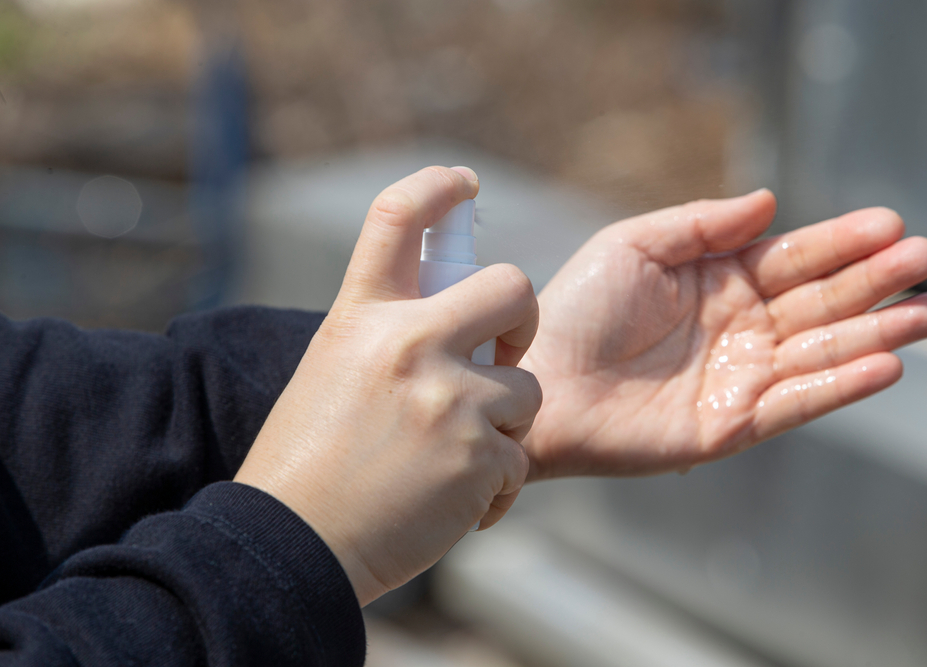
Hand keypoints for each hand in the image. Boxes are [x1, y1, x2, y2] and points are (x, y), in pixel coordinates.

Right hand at [235, 166, 541, 605]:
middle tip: (509, 348)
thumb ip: (388, 337)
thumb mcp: (333, 372)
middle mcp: (410, 343)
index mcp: (362, 316)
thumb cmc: (306, 465)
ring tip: (460, 458)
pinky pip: (519, 458)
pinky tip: (459, 505)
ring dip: (506, 423)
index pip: (398, 215)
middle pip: (512, 286)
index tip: (464, 182)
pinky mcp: (480, 457)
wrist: (292, 548)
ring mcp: (451, 399)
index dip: (437, 185)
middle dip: (524, 317)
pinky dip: (497, 484)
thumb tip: (453, 317)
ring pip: (528, 388)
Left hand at [520, 190, 926, 478]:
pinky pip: (796, 403)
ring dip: (877, 333)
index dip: (840, 242)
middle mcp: (738, 328)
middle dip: (875, 282)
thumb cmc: (576, 310)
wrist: (537, 383)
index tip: (889, 226)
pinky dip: (839, 385)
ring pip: (821, 351)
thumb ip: (701, 223)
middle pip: (821, 302)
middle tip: (924, 260)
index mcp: (718, 281)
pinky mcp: (731, 424)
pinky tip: (884, 364)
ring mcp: (738, 377)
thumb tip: (770, 202)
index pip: (793, 258)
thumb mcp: (634, 246)